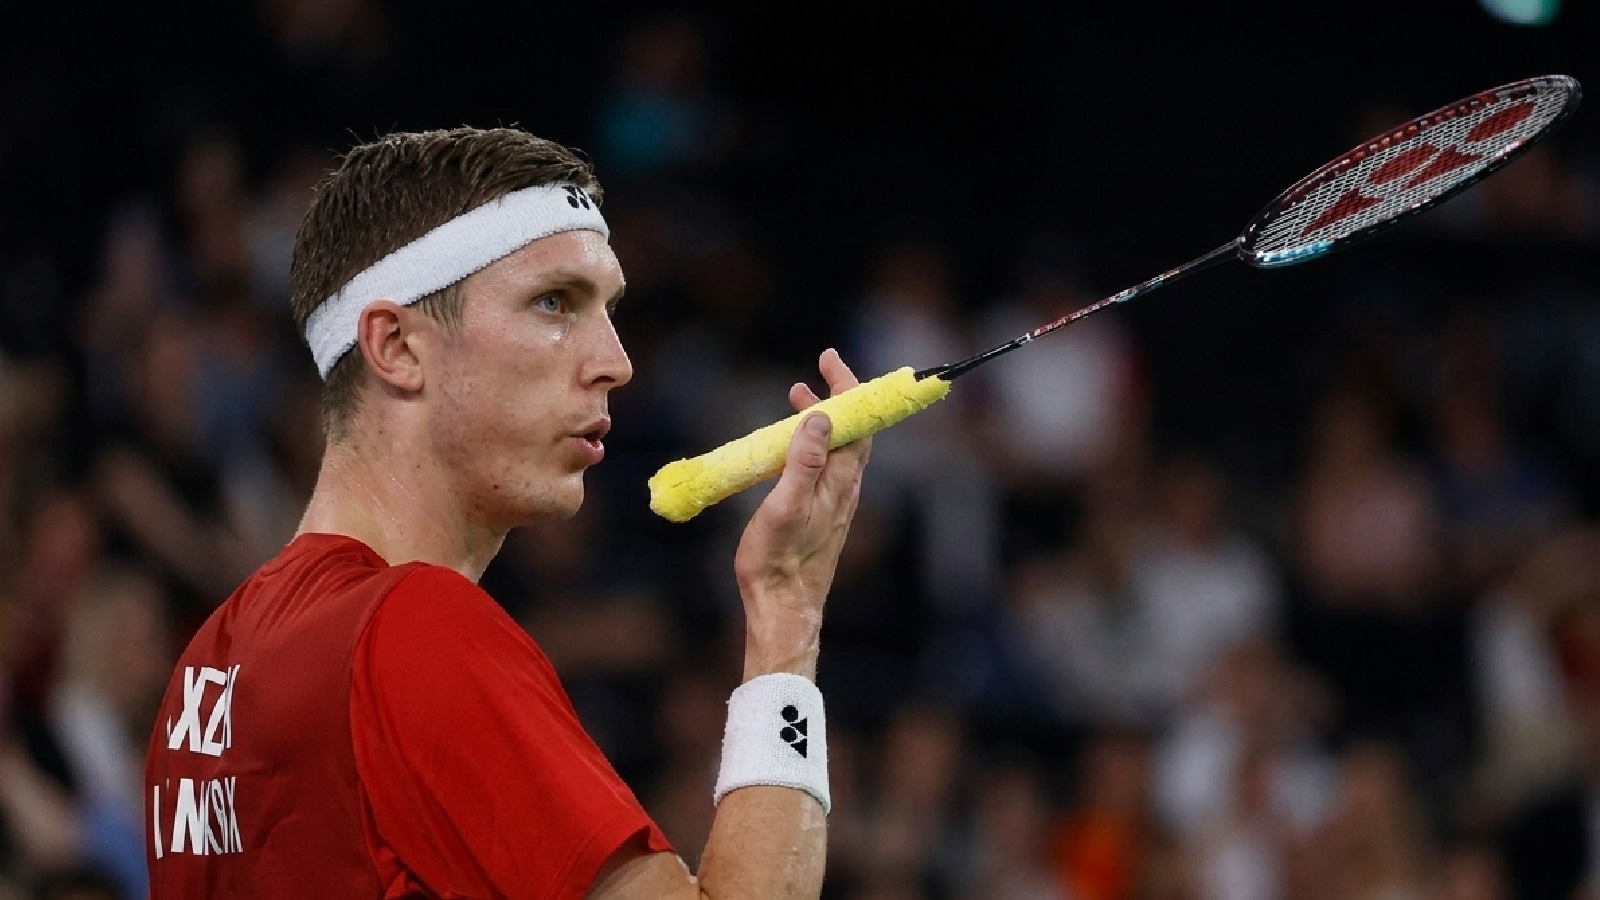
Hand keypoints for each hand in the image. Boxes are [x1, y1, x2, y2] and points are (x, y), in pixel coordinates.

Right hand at [733, 349, 871, 680]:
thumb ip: (803, 462)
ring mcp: (832, 500)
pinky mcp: (819, 512)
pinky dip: (809, 442)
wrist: (782, 605)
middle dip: (836, 398)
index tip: (830, 360)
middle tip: (812, 374)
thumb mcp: (786, 505)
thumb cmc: (779, 560)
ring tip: (795, 399)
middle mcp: (843, 488)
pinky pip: (822, 464)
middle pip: (850, 431)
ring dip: (820, 419)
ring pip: (835, 448)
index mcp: (840, 482)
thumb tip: (820, 418)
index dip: (848, 387)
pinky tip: (788, 446)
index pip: (857, 423)